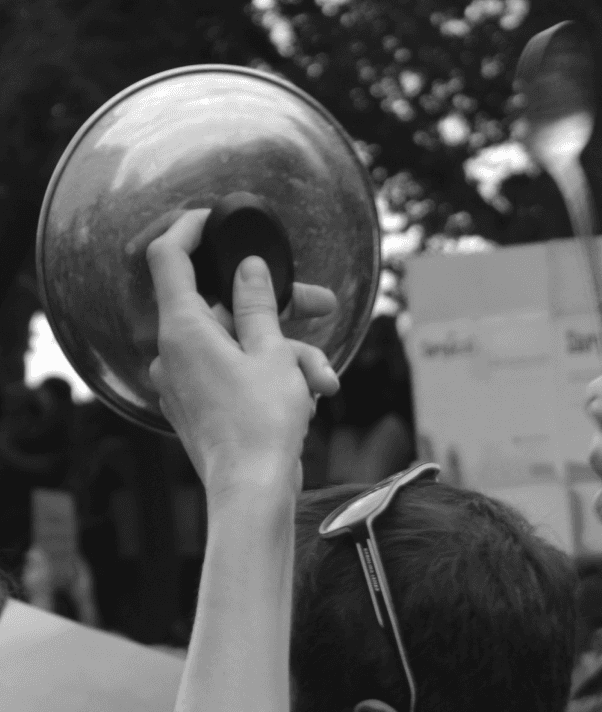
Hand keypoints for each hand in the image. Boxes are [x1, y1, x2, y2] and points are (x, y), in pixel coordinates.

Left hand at [146, 212, 338, 500]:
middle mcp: (172, 353)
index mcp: (182, 330)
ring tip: (324, 381)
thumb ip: (258, 305)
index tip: (214, 219)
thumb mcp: (272, 353)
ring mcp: (182, 382)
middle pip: (222, 309)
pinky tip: (308, 396)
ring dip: (285, 356)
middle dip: (277, 311)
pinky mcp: (198, 407)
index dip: (189, 229)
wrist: (252, 492)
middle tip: (320, 304)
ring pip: (237, 347)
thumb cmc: (261, 424)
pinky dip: (268, 379)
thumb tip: (248, 269)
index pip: (167, 257)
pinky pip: (233, 376)